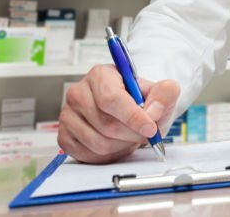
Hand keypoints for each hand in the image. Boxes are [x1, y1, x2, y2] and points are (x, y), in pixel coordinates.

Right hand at [58, 65, 179, 163]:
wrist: (127, 111)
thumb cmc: (139, 100)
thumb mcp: (159, 92)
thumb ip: (165, 94)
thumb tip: (154, 111)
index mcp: (100, 75)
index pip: (111, 98)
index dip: (133, 117)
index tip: (150, 128)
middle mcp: (78, 93)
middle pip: (106, 124)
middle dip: (132, 134)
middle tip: (146, 134)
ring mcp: (68, 116)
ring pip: (98, 143)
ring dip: (122, 145)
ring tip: (131, 136)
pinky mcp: (64, 136)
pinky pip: (88, 155)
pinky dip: (109, 155)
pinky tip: (118, 143)